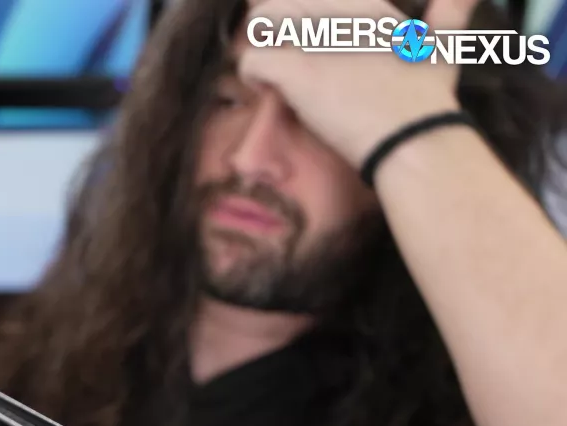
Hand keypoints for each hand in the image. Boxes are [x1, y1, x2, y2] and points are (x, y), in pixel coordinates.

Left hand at [238, 0, 479, 167]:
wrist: (412, 137)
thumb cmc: (427, 99)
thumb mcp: (444, 46)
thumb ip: (450, 14)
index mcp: (367, 7)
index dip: (299, 8)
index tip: (296, 29)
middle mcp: (338, 14)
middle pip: (281, 2)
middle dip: (269, 21)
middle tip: (272, 47)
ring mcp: (315, 42)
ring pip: (261, 22)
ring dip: (256, 43)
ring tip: (266, 68)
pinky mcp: (298, 72)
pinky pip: (253, 60)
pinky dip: (250, 73)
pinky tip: (262, 87)